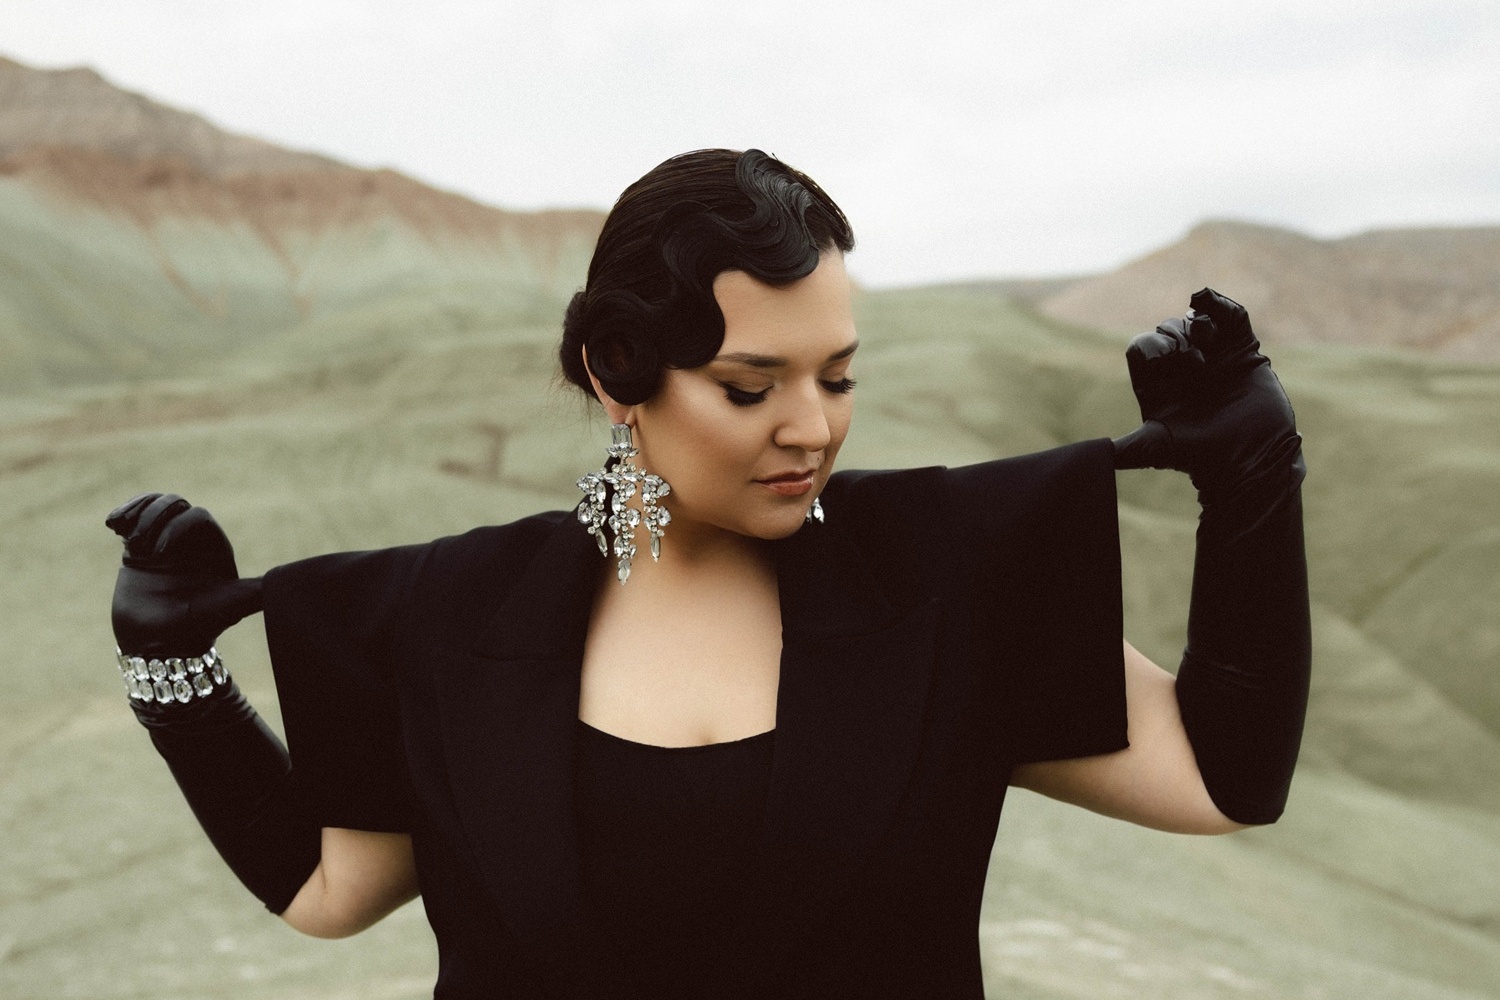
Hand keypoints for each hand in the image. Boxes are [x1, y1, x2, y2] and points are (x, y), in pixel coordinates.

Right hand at [106, 493, 260, 655]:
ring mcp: (163, 543)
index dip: (178, 526)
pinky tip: (112, 524)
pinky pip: (133, 518)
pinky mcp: (138, 549)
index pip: (199, 517)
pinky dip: (123, 513)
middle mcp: (191, 544)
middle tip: (140, 543)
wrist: (157, 643)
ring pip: (154, 506)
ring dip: (138, 511)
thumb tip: (293, 583)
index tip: (161, 554)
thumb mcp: (233, 605)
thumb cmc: (198, 626)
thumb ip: (259, 591)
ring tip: (125, 532)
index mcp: (214, 549)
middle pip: (176, 504)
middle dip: (155, 515)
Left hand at [1112, 288, 1300, 498]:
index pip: (1142, 349)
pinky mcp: (1242, 350)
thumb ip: (1124, 447)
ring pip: (1195, 322)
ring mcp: (1214, 357)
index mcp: (1158, 384)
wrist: (1255, 456)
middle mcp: (1183, 369)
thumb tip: (1089, 454)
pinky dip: (1220, 305)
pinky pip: (1230, 317)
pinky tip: (1208, 300)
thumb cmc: (1202, 456)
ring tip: (1207, 338)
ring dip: (1195, 322)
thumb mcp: (1156, 449)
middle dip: (1175, 337)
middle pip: (1167, 332)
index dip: (1149, 346)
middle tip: (1194, 362)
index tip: (1163, 359)